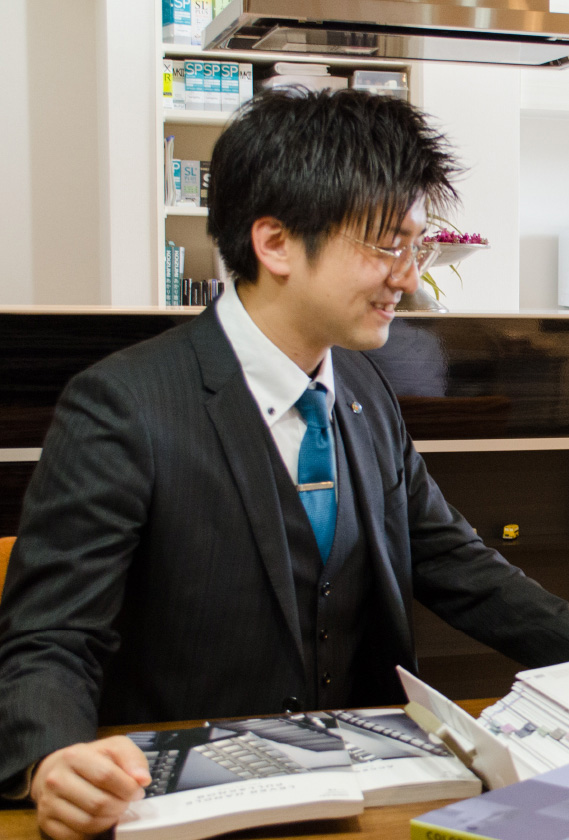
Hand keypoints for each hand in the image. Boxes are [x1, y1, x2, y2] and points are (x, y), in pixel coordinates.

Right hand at [31, 735, 151, 839]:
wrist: (55, 771)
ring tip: (115, 809)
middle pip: (98, 803)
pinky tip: (99, 819)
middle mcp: (56, 780)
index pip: (106, 775)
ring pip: (88, 823)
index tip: (137, 791)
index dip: (128, 787)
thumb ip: (132, 758)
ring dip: (109, 820)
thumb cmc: (91, 759)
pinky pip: (76, 836)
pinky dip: (94, 832)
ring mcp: (48, 803)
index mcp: (74, 756)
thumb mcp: (113, 748)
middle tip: (126, 802)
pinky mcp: (46, 822)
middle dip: (120, 806)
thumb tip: (143, 779)